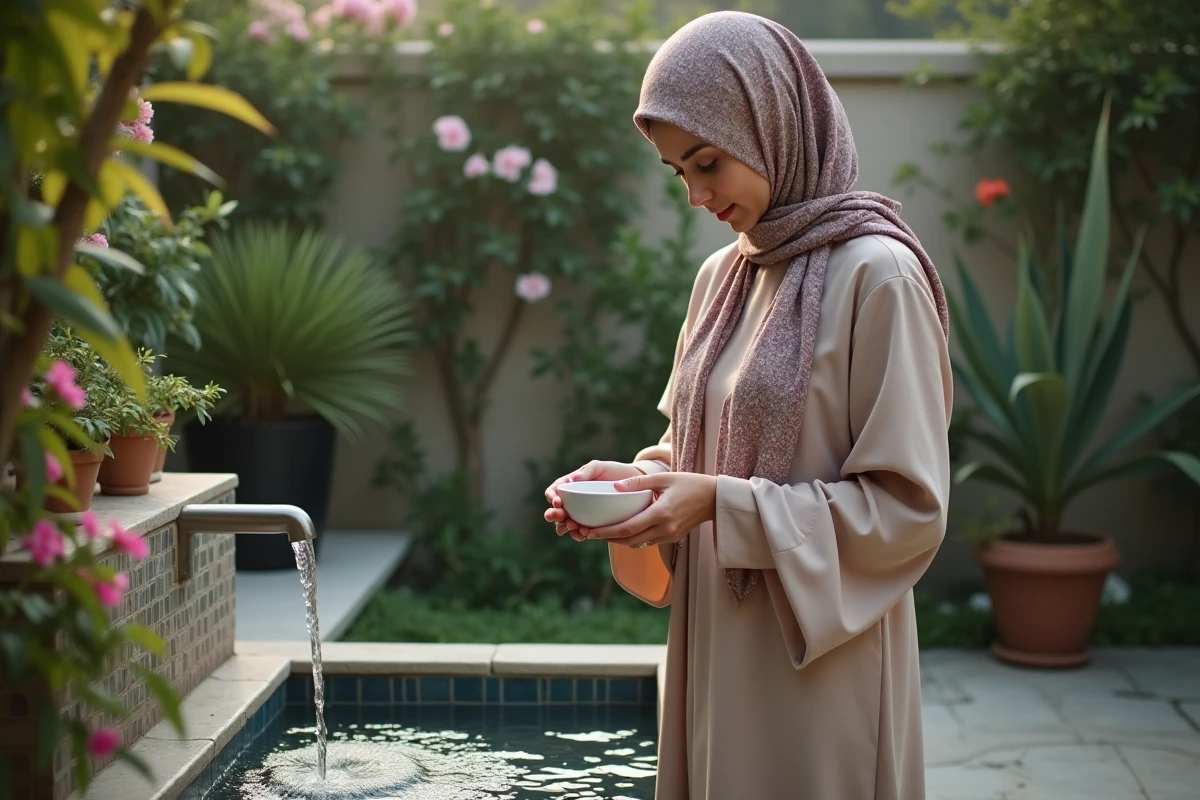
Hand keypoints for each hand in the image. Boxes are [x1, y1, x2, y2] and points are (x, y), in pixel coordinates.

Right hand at [544, 460, 644, 541]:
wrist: (636, 485)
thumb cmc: (615, 472)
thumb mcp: (600, 467)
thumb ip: (586, 471)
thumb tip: (571, 480)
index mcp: (571, 485)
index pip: (555, 491)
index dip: (552, 497)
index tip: (558, 502)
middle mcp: (573, 501)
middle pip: (557, 510)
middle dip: (554, 515)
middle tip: (558, 517)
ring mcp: (582, 514)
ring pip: (566, 524)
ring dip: (565, 527)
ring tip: (573, 526)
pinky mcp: (592, 524)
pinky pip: (581, 532)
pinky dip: (579, 534)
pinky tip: (583, 534)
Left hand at [581, 472, 716, 548]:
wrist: (715, 499)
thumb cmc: (690, 484)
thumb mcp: (665, 478)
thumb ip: (638, 483)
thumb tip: (614, 487)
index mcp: (661, 513)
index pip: (628, 528)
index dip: (606, 532)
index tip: (589, 531)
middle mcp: (664, 529)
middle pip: (629, 540)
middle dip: (607, 539)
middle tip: (588, 533)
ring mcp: (669, 536)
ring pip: (637, 544)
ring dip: (619, 540)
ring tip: (602, 532)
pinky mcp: (672, 538)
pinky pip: (647, 541)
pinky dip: (633, 538)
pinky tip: (623, 530)